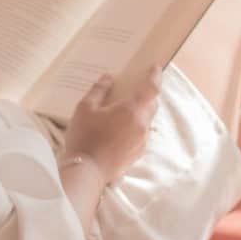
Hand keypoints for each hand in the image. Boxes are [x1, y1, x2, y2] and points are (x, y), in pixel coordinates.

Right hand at [62, 68, 162, 183]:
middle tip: (135, 88)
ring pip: (146, 120)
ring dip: (139, 112)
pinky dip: (134, 127)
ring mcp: (142, 141)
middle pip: (151, 104)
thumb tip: (108, 78)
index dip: (155, 76)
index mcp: (132, 110)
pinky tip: (118, 129)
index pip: (151, 88)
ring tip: (122, 110)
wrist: (86, 172)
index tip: (156, 67)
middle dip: (146, 94)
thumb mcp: (85, 108)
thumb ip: (99, 90)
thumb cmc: (84, 138)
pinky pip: (140, 134)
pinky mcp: (137, 154)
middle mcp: (142, 125)